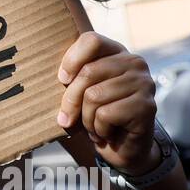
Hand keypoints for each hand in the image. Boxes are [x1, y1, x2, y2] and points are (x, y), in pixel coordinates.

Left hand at [57, 31, 157, 174]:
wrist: (122, 148)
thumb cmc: (97, 115)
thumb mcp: (80, 91)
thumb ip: (71, 75)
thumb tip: (43, 67)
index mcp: (117, 52)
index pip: (91, 40)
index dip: (71, 60)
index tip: (62, 80)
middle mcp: (135, 63)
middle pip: (88, 72)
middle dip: (71, 101)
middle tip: (70, 118)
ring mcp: (144, 83)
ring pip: (95, 95)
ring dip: (87, 119)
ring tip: (94, 125)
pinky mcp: (147, 106)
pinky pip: (106, 114)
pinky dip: (99, 129)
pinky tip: (107, 132)